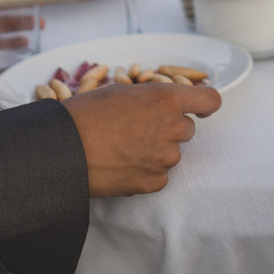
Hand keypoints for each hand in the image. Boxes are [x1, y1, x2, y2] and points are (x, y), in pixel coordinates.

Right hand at [65, 84, 221, 195]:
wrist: (63, 150)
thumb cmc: (85, 115)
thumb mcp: (121, 91)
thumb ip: (151, 98)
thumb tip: (160, 105)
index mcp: (166, 99)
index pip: (210, 100)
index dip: (205, 104)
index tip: (199, 109)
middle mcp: (172, 128)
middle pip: (186, 128)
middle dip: (168, 128)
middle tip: (137, 129)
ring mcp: (165, 158)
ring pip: (171, 153)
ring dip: (155, 151)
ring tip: (122, 148)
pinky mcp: (154, 182)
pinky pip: (159, 175)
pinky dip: (145, 171)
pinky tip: (122, 165)